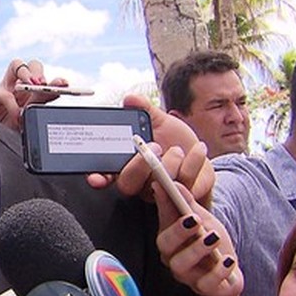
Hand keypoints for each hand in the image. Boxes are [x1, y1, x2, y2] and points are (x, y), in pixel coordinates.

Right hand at [0, 58, 66, 130]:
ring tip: (30, 86)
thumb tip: (55, 95)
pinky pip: (1, 91)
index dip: (56, 81)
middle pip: (33, 66)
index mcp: (33, 96)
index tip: (63, 84)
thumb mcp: (29, 124)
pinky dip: (10, 102)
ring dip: (25, 73)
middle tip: (42, 84)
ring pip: (17, 65)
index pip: (46, 83)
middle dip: (39, 72)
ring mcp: (5, 89)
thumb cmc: (11, 136)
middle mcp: (20, 89)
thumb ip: (39, 110)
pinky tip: (15, 114)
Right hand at [88, 95, 213, 206]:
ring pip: (158, 186)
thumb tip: (130, 99)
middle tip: (154, 147)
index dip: (99, 178)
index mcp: (128, 165)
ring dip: (171, 162)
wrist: (199, 154)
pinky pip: (186, 185)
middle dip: (139, 166)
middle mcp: (141, 183)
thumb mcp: (160, 121)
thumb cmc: (175, 140)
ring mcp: (161, 193)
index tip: (95, 177)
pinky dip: (193, 162)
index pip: (107, 176)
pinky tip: (197, 148)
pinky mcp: (184, 196)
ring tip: (178, 148)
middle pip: (128, 184)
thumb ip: (144, 110)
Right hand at [155, 188, 242, 295]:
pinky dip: (218, 271)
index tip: (167, 189)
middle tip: (195, 219)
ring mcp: (187, 275)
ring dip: (197, 249)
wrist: (227, 269)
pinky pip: (206, 284)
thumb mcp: (202, 219)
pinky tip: (227, 260)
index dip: (163, 208)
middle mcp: (172, 258)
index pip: (161, 221)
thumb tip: (171, 183)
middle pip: (166, 247)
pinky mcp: (205, 288)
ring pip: (181, 266)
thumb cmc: (210, 242)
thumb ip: (186, 203)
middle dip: (179, 231)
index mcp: (169, 239)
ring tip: (214, 237)